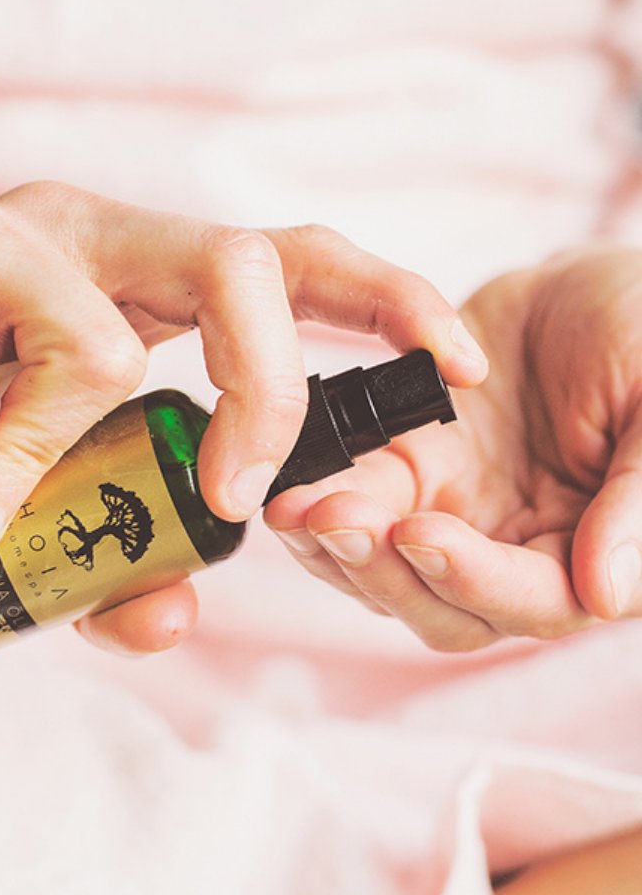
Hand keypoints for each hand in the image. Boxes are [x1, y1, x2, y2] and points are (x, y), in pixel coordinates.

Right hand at [0, 182, 484, 653]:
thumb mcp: (44, 502)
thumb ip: (116, 553)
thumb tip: (176, 621)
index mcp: (136, 273)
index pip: (287, 258)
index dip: (383, 296)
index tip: (453, 365)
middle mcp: (84, 232)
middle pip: (238, 264)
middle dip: (266, 390)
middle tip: (232, 499)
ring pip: (93, 351)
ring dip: (38, 476)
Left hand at [265, 246, 641, 649]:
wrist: (577, 287)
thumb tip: (606, 596)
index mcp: (594, 549)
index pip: (537, 602)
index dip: (476, 580)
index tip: (421, 535)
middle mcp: (517, 552)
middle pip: (446, 607)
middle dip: (385, 573)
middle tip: (334, 519)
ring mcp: (456, 518)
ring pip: (388, 573)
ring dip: (336, 549)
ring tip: (292, 505)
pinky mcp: (407, 478)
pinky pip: (356, 510)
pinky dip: (318, 507)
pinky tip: (288, 485)